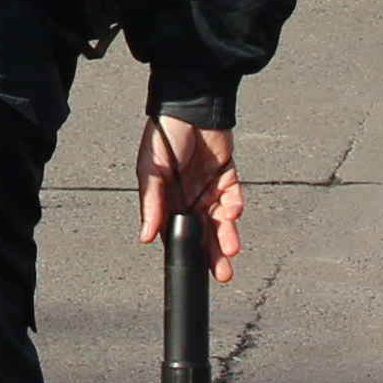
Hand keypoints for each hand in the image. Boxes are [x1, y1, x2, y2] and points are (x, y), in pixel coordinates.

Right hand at [138, 116, 245, 280]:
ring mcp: (209, 189)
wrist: (191, 108)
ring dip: (227, 237)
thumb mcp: (150, 170)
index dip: (187, 252)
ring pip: (221, 222)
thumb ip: (151, 203)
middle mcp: (189, 199)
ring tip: (230, 251)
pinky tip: (233, 211)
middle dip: (213, 254)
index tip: (195, 270)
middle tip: (222, 274)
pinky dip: (235, 206)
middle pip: (203, 234)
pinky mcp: (228, 177)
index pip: (177, 233)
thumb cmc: (163, 136)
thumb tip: (146, 237)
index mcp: (167, 201)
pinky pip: (234, 198)